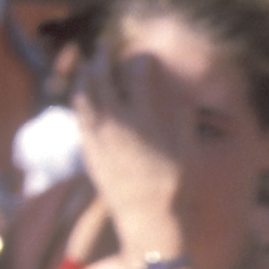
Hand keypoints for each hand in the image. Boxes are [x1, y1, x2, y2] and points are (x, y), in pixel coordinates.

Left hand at [72, 48, 189, 255]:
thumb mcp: (188, 154)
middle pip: (103, 77)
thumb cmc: (174, 191)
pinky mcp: (88, 151)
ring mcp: (98, 135)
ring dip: (85, 75)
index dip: (140, 61)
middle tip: (102, 45)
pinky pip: (79, 116)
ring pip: (84, 94)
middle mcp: (116, 121)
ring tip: (87, 65)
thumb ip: (183, 122)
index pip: (137, 75)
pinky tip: (83, 97)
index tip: (144, 56)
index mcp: (143, 118)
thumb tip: (183, 101)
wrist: (148, 223)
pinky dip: (80, 100)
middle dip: (102, 57)